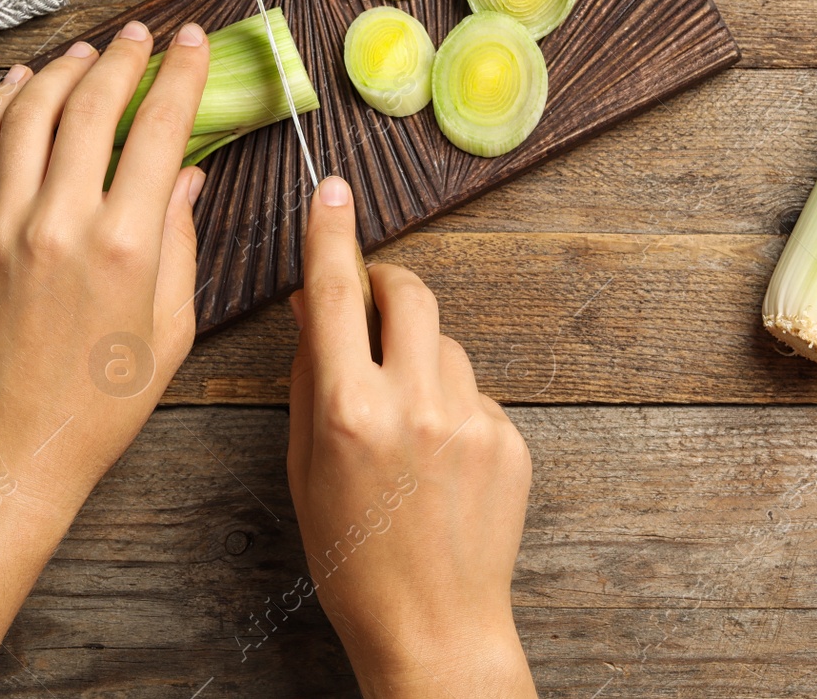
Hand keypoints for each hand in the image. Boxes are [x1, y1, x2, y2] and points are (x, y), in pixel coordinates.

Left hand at [0, 20, 209, 697]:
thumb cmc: (101, 403)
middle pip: (92, 107)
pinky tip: (20, 87)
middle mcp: (61, 222)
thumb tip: (187, 174)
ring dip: (61, 72)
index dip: (179, 76)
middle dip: (123, 59)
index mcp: (126, 246)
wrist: (9, 447)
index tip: (190, 43)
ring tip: (86, 53)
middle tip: (141, 34)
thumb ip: (181, 242)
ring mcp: (3, 225)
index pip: (158, 131)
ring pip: (29, 115)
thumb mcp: (170, 329)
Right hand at [287, 176, 535, 698]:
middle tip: (371, 304)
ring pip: (447, 344)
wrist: (434, 627)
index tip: (332, 189)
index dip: (331, 233)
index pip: (338, 293)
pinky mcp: (511, 439)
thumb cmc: (353, 558)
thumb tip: (315, 307)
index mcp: (348, 410)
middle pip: (411, 293)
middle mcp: (414, 404)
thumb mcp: (305, 468)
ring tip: (404, 421)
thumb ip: (309, 378)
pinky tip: (439, 460)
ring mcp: (471, 420)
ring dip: (421, 355)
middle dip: (388, 285)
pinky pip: (477, 390)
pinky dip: (453, 403)